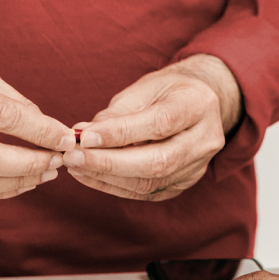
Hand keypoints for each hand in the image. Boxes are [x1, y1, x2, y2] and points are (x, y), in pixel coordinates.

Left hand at [62, 54, 241, 201]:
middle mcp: (205, 139)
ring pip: (150, 183)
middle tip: (73, 157)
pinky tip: (92, 176)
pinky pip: (147, 193)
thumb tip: (83, 134)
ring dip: (107, 177)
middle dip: (109, 163)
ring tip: (76, 166)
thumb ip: (118, 112)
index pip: (160, 124)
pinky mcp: (184, 184)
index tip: (85, 137)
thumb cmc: (168, 90)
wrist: (199, 102)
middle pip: (158, 161)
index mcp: (198, 104)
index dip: (121, 133)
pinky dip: (115, 186)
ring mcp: (198, 166)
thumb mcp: (146, 87)